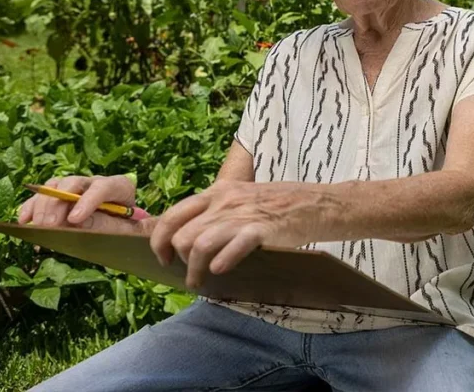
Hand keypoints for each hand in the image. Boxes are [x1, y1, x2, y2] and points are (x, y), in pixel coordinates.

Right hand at [17, 175, 148, 234]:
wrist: (123, 231)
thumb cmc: (128, 230)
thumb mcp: (126, 231)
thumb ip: (107, 226)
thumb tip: (79, 222)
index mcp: (119, 187)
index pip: (104, 187)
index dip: (88, 201)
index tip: (75, 219)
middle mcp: (94, 183)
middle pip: (74, 184)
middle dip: (59, 203)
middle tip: (50, 225)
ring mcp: (75, 189)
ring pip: (55, 187)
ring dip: (43, 205)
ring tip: (39, 226)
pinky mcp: (58, 198)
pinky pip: (41, 197)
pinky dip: (31, 207)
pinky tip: (25, 221)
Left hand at [149, 180, 316, 288]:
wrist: (313, 203)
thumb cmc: (274, 205)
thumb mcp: (237, 198)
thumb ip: (209, 211)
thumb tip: (176, 234)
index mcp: (216, 192)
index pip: (173, 216)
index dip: (159, 241)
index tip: (163, 258)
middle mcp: (224, 202)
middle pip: (183, 236)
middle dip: (180, 261)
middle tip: (190, 274)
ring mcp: (242, 215)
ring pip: (200, 245)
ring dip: (194, 270)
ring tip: (199, 282)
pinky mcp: (262, 230)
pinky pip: (232, 248)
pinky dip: (221, 262)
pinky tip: (220, 270)